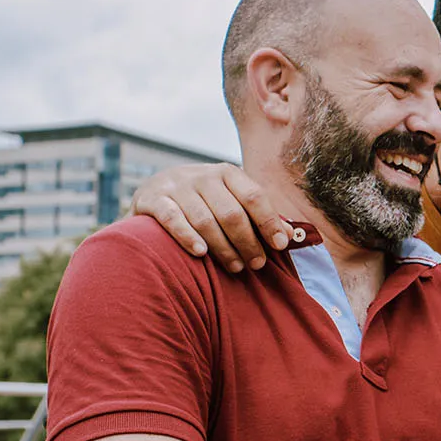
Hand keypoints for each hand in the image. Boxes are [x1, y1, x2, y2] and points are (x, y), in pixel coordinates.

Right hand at [127, 163, 292, 271]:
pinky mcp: (152, 198)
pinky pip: (171, 218)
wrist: (153, 191)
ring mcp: (175, 186)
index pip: (254, 196)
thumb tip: (289, 235)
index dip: (269, 222)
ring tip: (235, 267)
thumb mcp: (229, 200)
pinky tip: (200, 253)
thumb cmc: (201, 202)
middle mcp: (201, 176)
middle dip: (247, 241)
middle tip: (257, 264)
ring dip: (223, 247)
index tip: (280, 245)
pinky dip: (186, 236)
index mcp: (227, 173)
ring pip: (204, 219)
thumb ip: (256, 215)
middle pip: (231, 212)